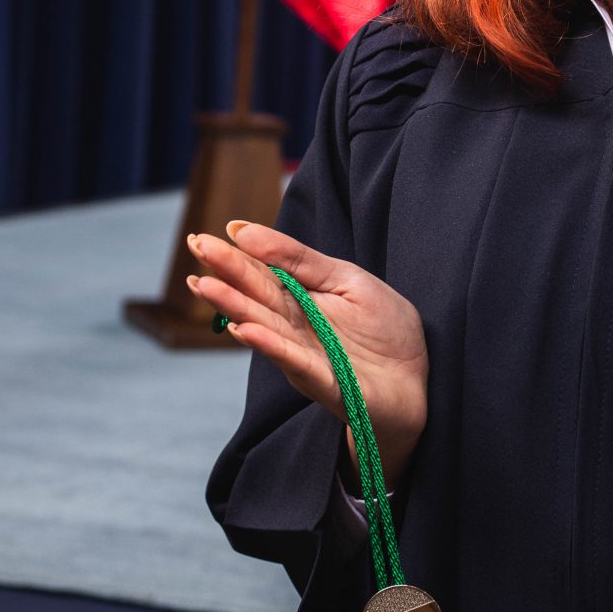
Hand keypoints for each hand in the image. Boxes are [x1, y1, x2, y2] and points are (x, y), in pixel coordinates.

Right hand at [187, 221, 427, 481]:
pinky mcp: (327, 382)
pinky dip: (271, 346)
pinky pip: (295, 361)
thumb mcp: (344, 278)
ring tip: (206, 285)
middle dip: (224, 274)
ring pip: (265, 328)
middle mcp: (293, 329)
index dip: (230, 257)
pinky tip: (245, 329)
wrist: (418, 378)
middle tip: (194, 249)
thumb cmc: (383, 327)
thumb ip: (298, 258)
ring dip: (235, 307)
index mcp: (298, 300)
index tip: (199, 239)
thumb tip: (242, 229)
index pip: (258, 275)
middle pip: (254, 298)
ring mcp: (305, 356)